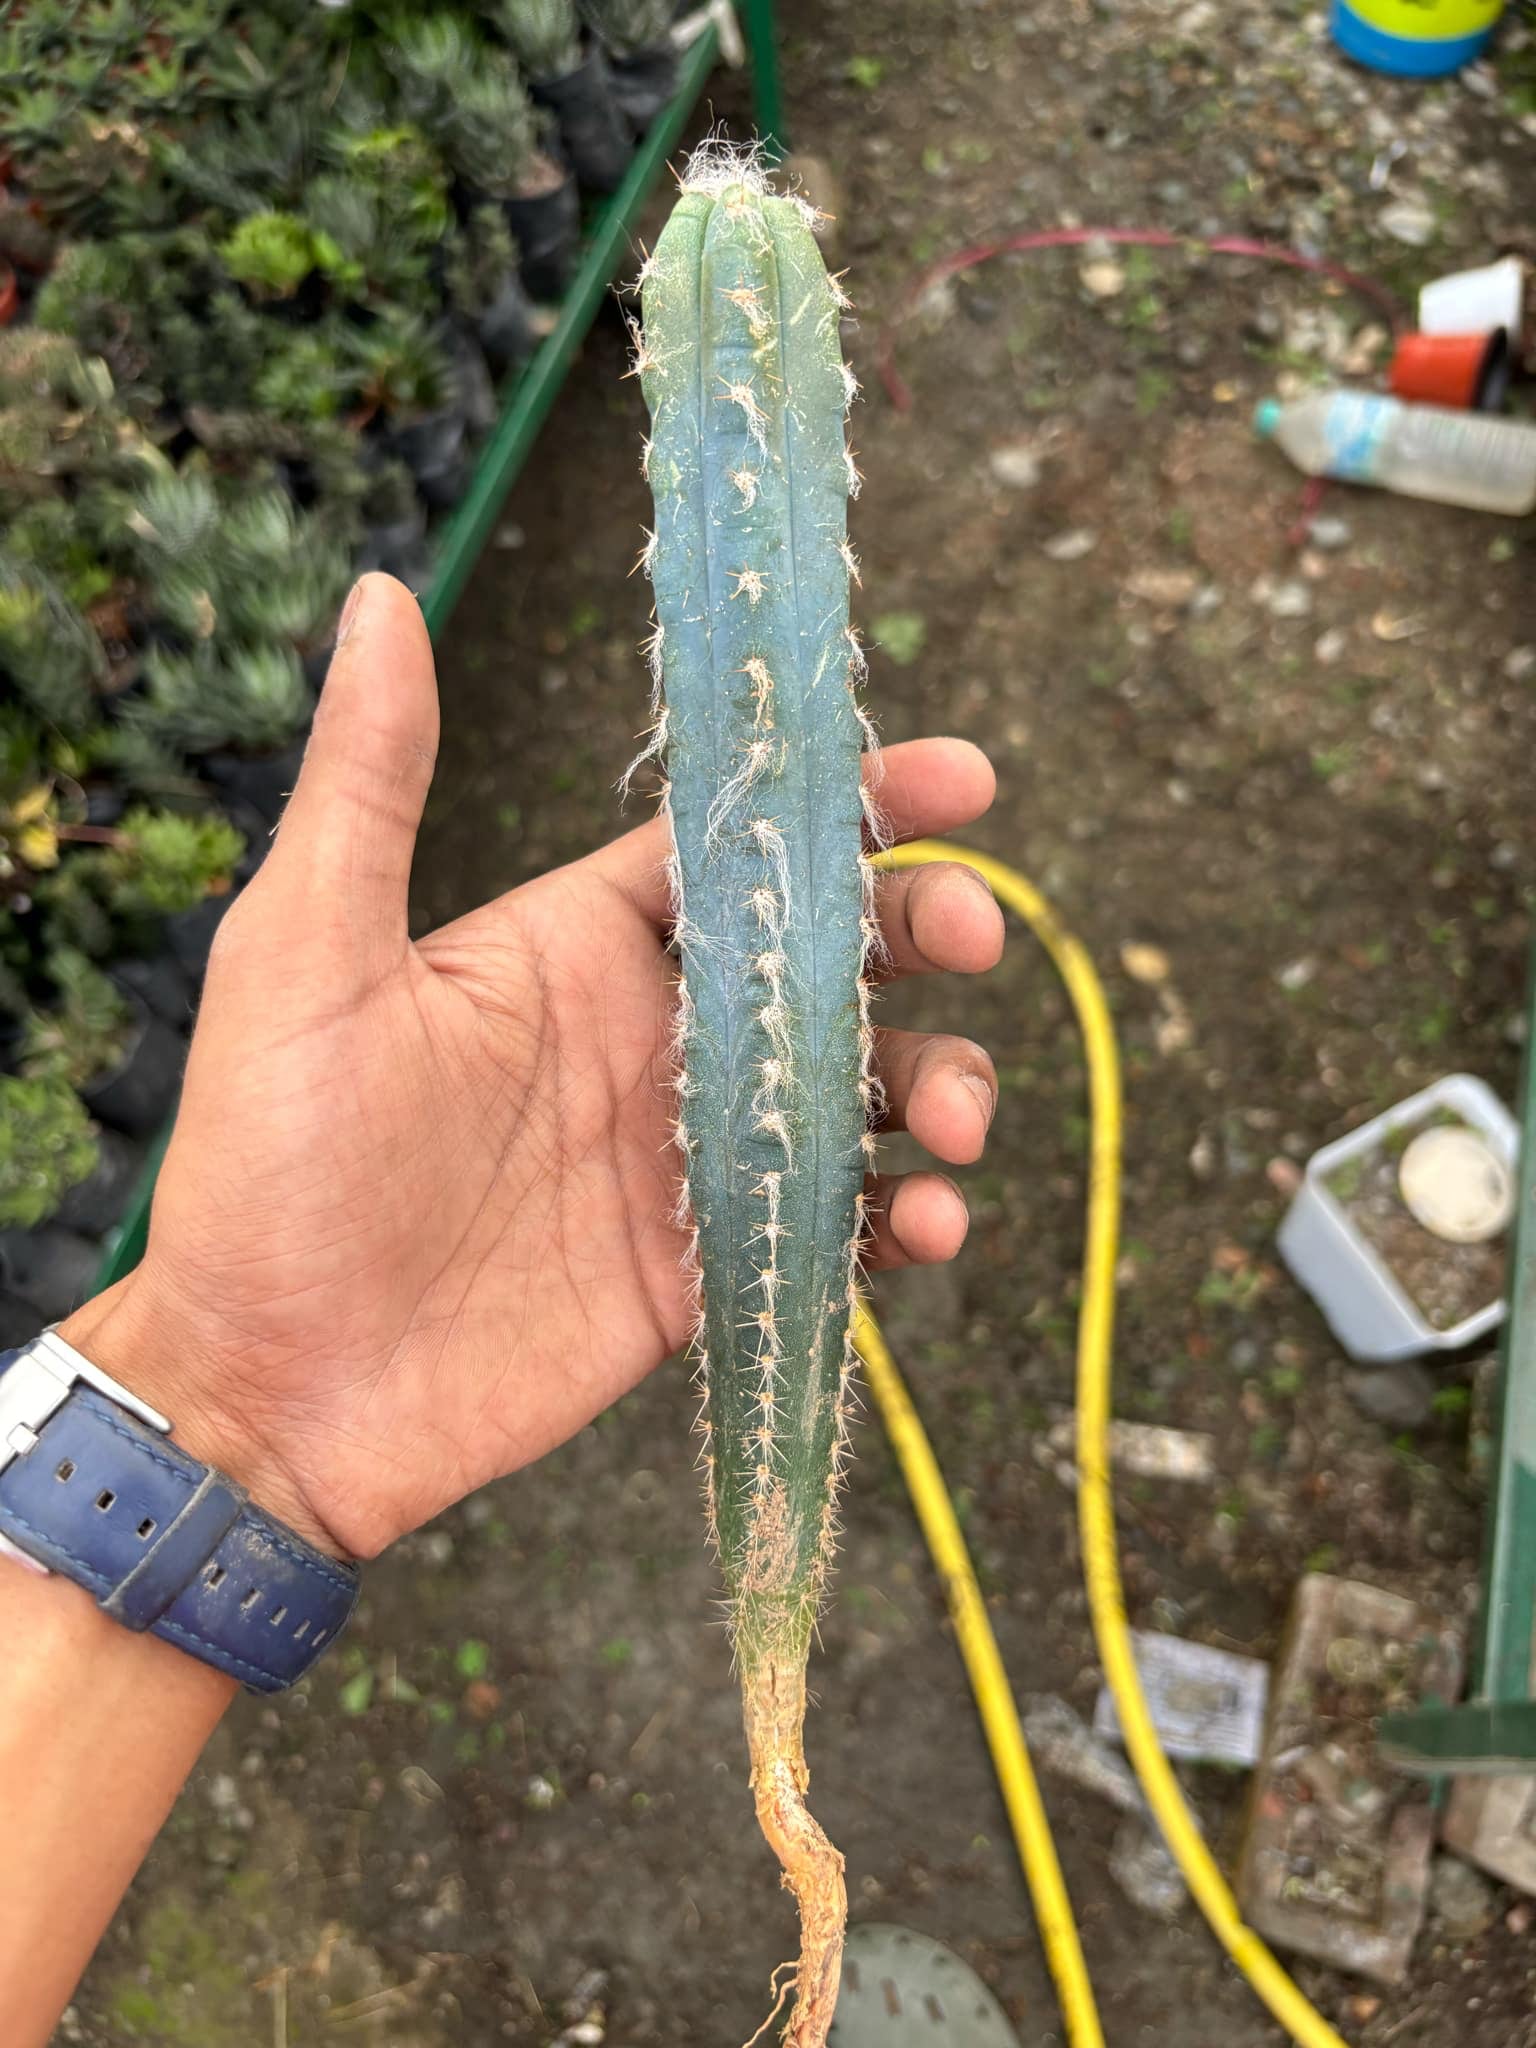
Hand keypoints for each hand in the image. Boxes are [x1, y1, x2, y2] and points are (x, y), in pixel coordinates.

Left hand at [63, 577, 1004, 1558]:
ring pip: (860, 1091)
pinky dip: (901, 1221)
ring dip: (936, 1083)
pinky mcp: (706, 1272)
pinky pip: (837, 1230)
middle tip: (971, 936)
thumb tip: (378, 594)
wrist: (269, 1392)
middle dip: (922, 929)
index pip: (740, 846)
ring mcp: (686, 1157)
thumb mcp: (304, 953)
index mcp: (575, 943)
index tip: (961, 776)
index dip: (856, 801)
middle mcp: (651, 1036)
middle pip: (832, 956)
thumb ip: (372, 782)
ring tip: (955, 1120)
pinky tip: (920, 1228)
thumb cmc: (265, 1162)